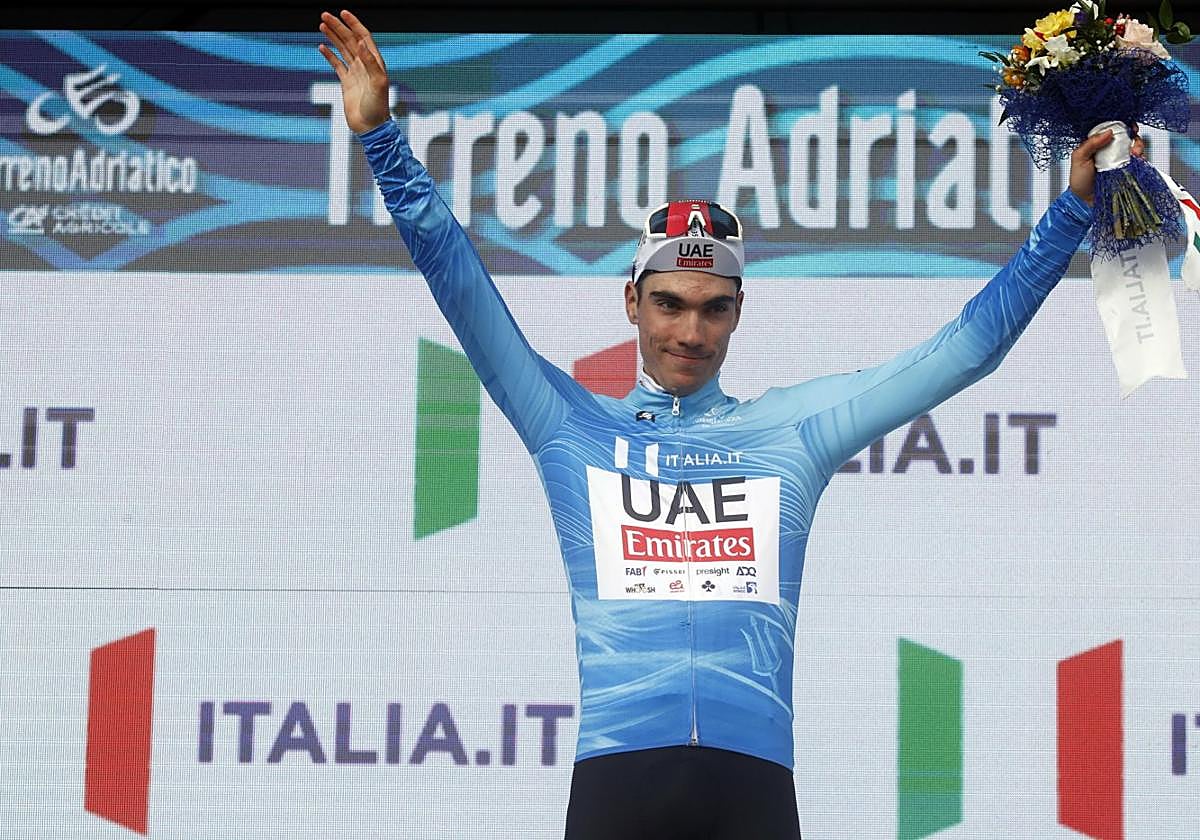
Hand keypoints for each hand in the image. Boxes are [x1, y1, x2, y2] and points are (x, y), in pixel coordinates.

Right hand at [318, 10, 390, 133]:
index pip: (364, 37)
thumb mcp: (378, 83)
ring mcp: (355, 73)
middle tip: (324, 15)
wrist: (370, 127)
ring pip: (342, 50)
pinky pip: (337, 65)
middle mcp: (365, 65)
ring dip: (333, 37)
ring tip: (322, 25)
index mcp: (375, 62)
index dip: (354, 24)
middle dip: (338, 27)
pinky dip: (329, 55)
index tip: (343, 13)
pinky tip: (322, 46)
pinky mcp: (347, 83)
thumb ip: (370, 62)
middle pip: (350, 40)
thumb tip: (361, 43)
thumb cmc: (378, 107)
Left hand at [1069, 124, 1145, 205]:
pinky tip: (1137, 160)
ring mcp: (1120, 159)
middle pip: (1127, 135)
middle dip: (1133, 135)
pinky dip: (1141, 158)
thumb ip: (1090, 144)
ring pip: (1135, 146)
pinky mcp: (1128, 169)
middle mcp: (1110, 149)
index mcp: (1098, 144)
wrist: (1086, 202)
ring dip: (1138, 146)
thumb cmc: (1079, 181)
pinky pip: (1138, 160)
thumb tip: (1108, 132)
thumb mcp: (1078, 159)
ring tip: (1134, 153)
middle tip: (1133, 140)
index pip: (1112, 128)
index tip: (1129, 125)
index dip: (1122, 125)